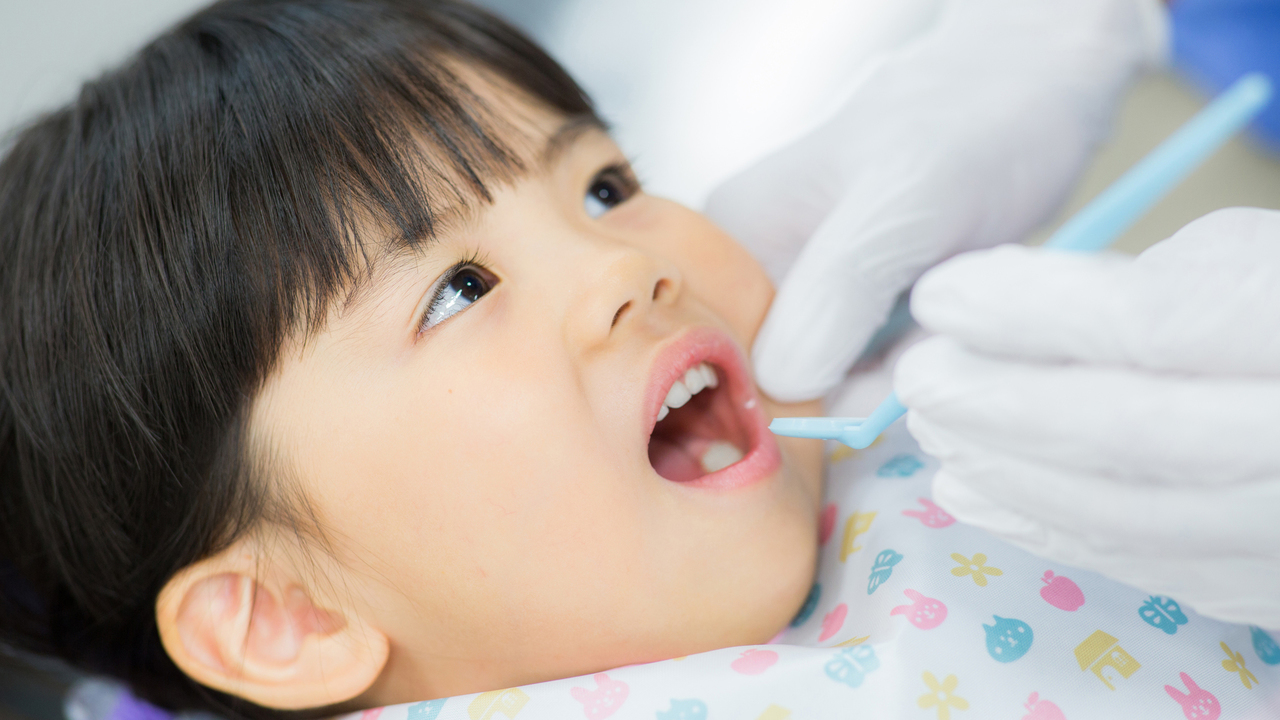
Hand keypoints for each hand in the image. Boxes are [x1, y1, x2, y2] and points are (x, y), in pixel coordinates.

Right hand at [705, 0, 1165, 401]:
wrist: (1041, 96)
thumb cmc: (966, 128)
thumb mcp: (899, 202)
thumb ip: (836, 289)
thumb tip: (780, 385)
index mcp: (734, 238)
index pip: (717, 352)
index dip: (763, 399)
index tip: (837, 409)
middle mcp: (763, 273)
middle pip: (777, 383)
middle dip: (848, 395)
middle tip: (919, 354)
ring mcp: (817, 298)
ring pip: (836, 389)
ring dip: (896, 383)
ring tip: (944, 324)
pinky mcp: (869, 315)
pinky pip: (879, 376)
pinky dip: (919, 372)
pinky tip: (949, 330)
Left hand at [896, 208, 1279, 628]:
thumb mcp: (1255, 257)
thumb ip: (1145, 279)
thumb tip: (1012, 310)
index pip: (1149, 325)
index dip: (1026, 311)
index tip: (939, 296)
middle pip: (1125, 432)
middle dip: (997, 403)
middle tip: (919, 375)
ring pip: (1125, 514)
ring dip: (1004, 471)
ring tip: (934, 427)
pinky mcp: (1269, 585)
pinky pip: (1143, 564)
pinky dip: (1042, 525)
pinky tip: (970, 491)